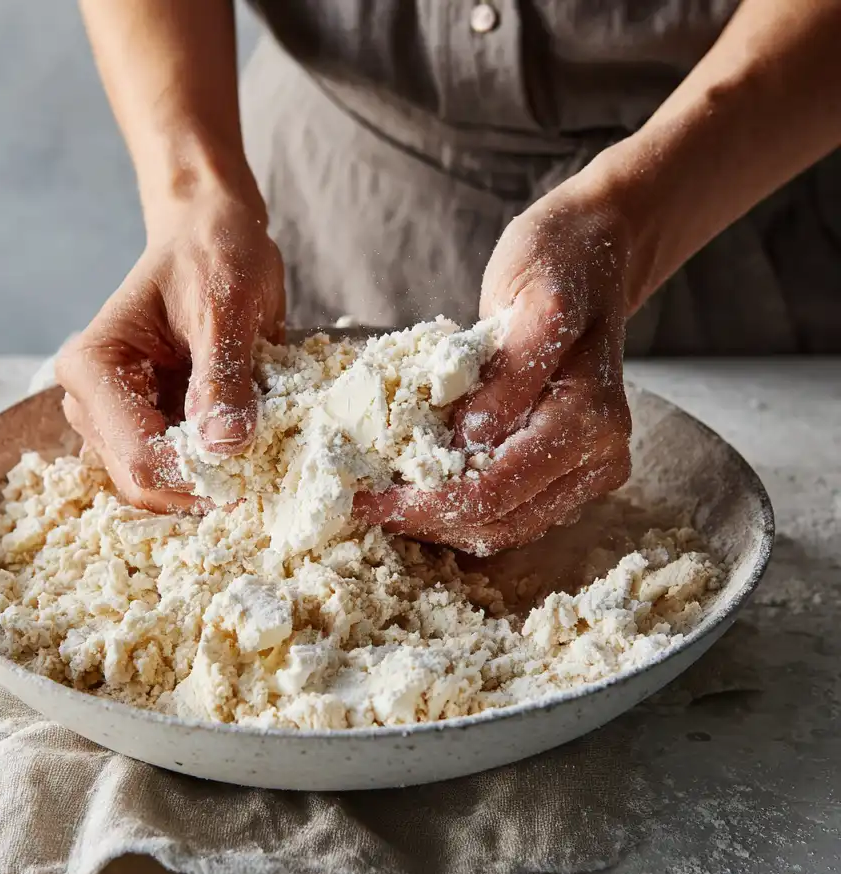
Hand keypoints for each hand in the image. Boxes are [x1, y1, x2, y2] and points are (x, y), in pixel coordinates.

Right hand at [55, 188, 284, 511]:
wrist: (210, 235)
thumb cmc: (212, 254)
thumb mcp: (226, 307)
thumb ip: (223, 374)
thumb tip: (224, 444)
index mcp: (94, 368)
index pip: (140, 454)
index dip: (198, 477)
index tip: (257, 474)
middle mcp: (93, 402)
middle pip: (144, 481)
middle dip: (206, 488)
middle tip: (268, 475)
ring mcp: (118, 420)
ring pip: (164, 485)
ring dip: (215, 483)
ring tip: (265, 460)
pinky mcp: (149, 427)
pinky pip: (182, 469)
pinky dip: (220, 470)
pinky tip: (254, 451)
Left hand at [357, 184, 632, 554]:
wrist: (591, 255)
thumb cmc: (559, 264)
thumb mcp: (533, 300)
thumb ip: (510, 372)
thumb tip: (470, 440)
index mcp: (591, 419)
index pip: (498, 489)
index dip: (425, 502)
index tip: (365, 497)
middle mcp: (599, 457)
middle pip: (499, 523)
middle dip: (425, 519)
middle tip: (364, 504)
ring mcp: (587, 472)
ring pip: (503, 529)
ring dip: (439, 522)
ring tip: (384, 498)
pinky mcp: (567, 473)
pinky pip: (508, 511)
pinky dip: (459, 508)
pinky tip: (419, 486)